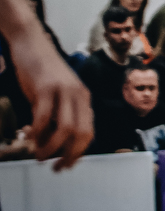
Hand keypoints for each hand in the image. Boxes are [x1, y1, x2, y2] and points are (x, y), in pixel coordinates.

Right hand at [10, 26, 91, 169]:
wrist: (32, 43)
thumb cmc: (41, 71)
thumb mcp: (55, 94)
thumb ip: (55, 114)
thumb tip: (48, 141)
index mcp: (84, 98)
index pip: (89, 131)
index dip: (79, 152)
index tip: (66, 164)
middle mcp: (79, 95)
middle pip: (82, 133)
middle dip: (69, 155)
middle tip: (55, 168)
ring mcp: (64, 90)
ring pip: (66, 128)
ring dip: (51, 147)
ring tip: (38, 156)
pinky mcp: (46, 87)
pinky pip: (44, 116)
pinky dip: (37, 132)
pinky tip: (28, 137)